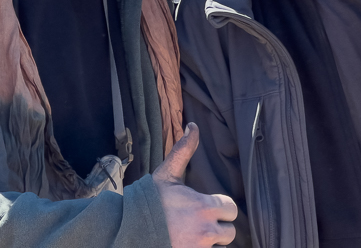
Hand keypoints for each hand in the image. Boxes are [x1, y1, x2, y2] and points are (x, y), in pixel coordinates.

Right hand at [152, 123, 236, 246]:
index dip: (221, 207)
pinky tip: (189, 242)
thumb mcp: (167, 174)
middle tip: (203, 223)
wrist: (129, 227)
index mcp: (204, 206)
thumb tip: (193, 126)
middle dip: (220, 227)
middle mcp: (206, 230)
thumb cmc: (149, 200)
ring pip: (220, 246)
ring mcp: (200, 247)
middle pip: (230, 231)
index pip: (231, 208)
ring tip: (195, 234)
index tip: (209, 206)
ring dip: (211, 241)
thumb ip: (183, 150)